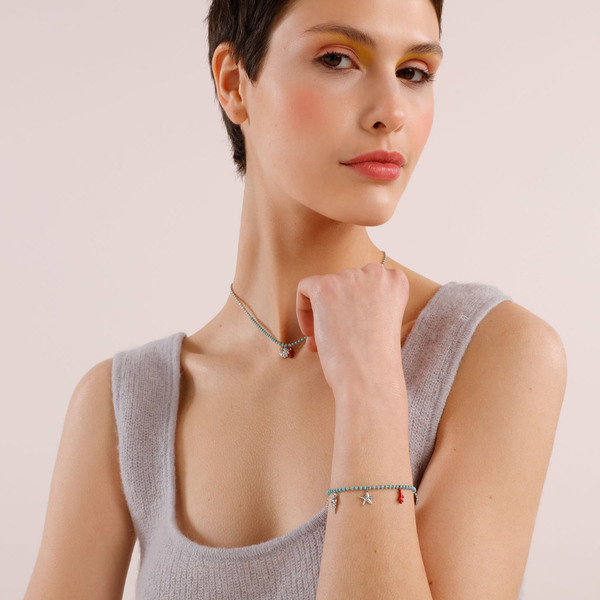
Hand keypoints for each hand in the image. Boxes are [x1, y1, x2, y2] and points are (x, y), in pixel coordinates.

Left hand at [296, 262, 409, 392]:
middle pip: (346, 282)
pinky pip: (305, 288)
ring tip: (325, 340)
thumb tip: (337, 300)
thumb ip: (367, 302)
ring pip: (326, 287)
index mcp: (395, 280)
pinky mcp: (325, 287)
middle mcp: (375, 273)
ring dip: (322, 313)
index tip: (353, 324)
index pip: (368, 279)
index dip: (356, 303)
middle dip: (338, 308)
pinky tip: (311, 334)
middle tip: (337, 336)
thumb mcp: (382, 320)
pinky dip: (302, 310)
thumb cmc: (376, 359)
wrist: (369, 378)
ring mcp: (350, 277)